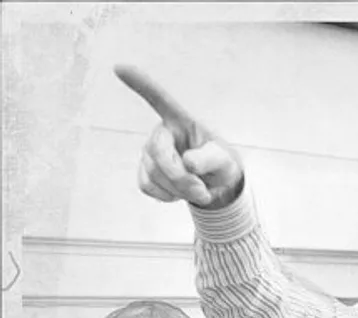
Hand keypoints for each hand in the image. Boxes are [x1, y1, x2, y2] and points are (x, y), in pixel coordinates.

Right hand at [114, 64, 243, 208]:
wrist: (214, 185)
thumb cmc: (220, 164)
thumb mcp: (224, 160)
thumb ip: (208, 159)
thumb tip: (188, 163)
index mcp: (181, 120)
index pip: (159, 99)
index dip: (140, 84)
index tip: (120, 67)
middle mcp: (161, 132)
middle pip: (157, 152)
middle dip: (180, 177)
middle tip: (202, 191)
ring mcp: (150, 152)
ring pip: (154, 174)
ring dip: (180, 190)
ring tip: (199, 190)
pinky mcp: (144, 171)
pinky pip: (147, 186)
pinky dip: (167, 196)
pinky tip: (180, 192)